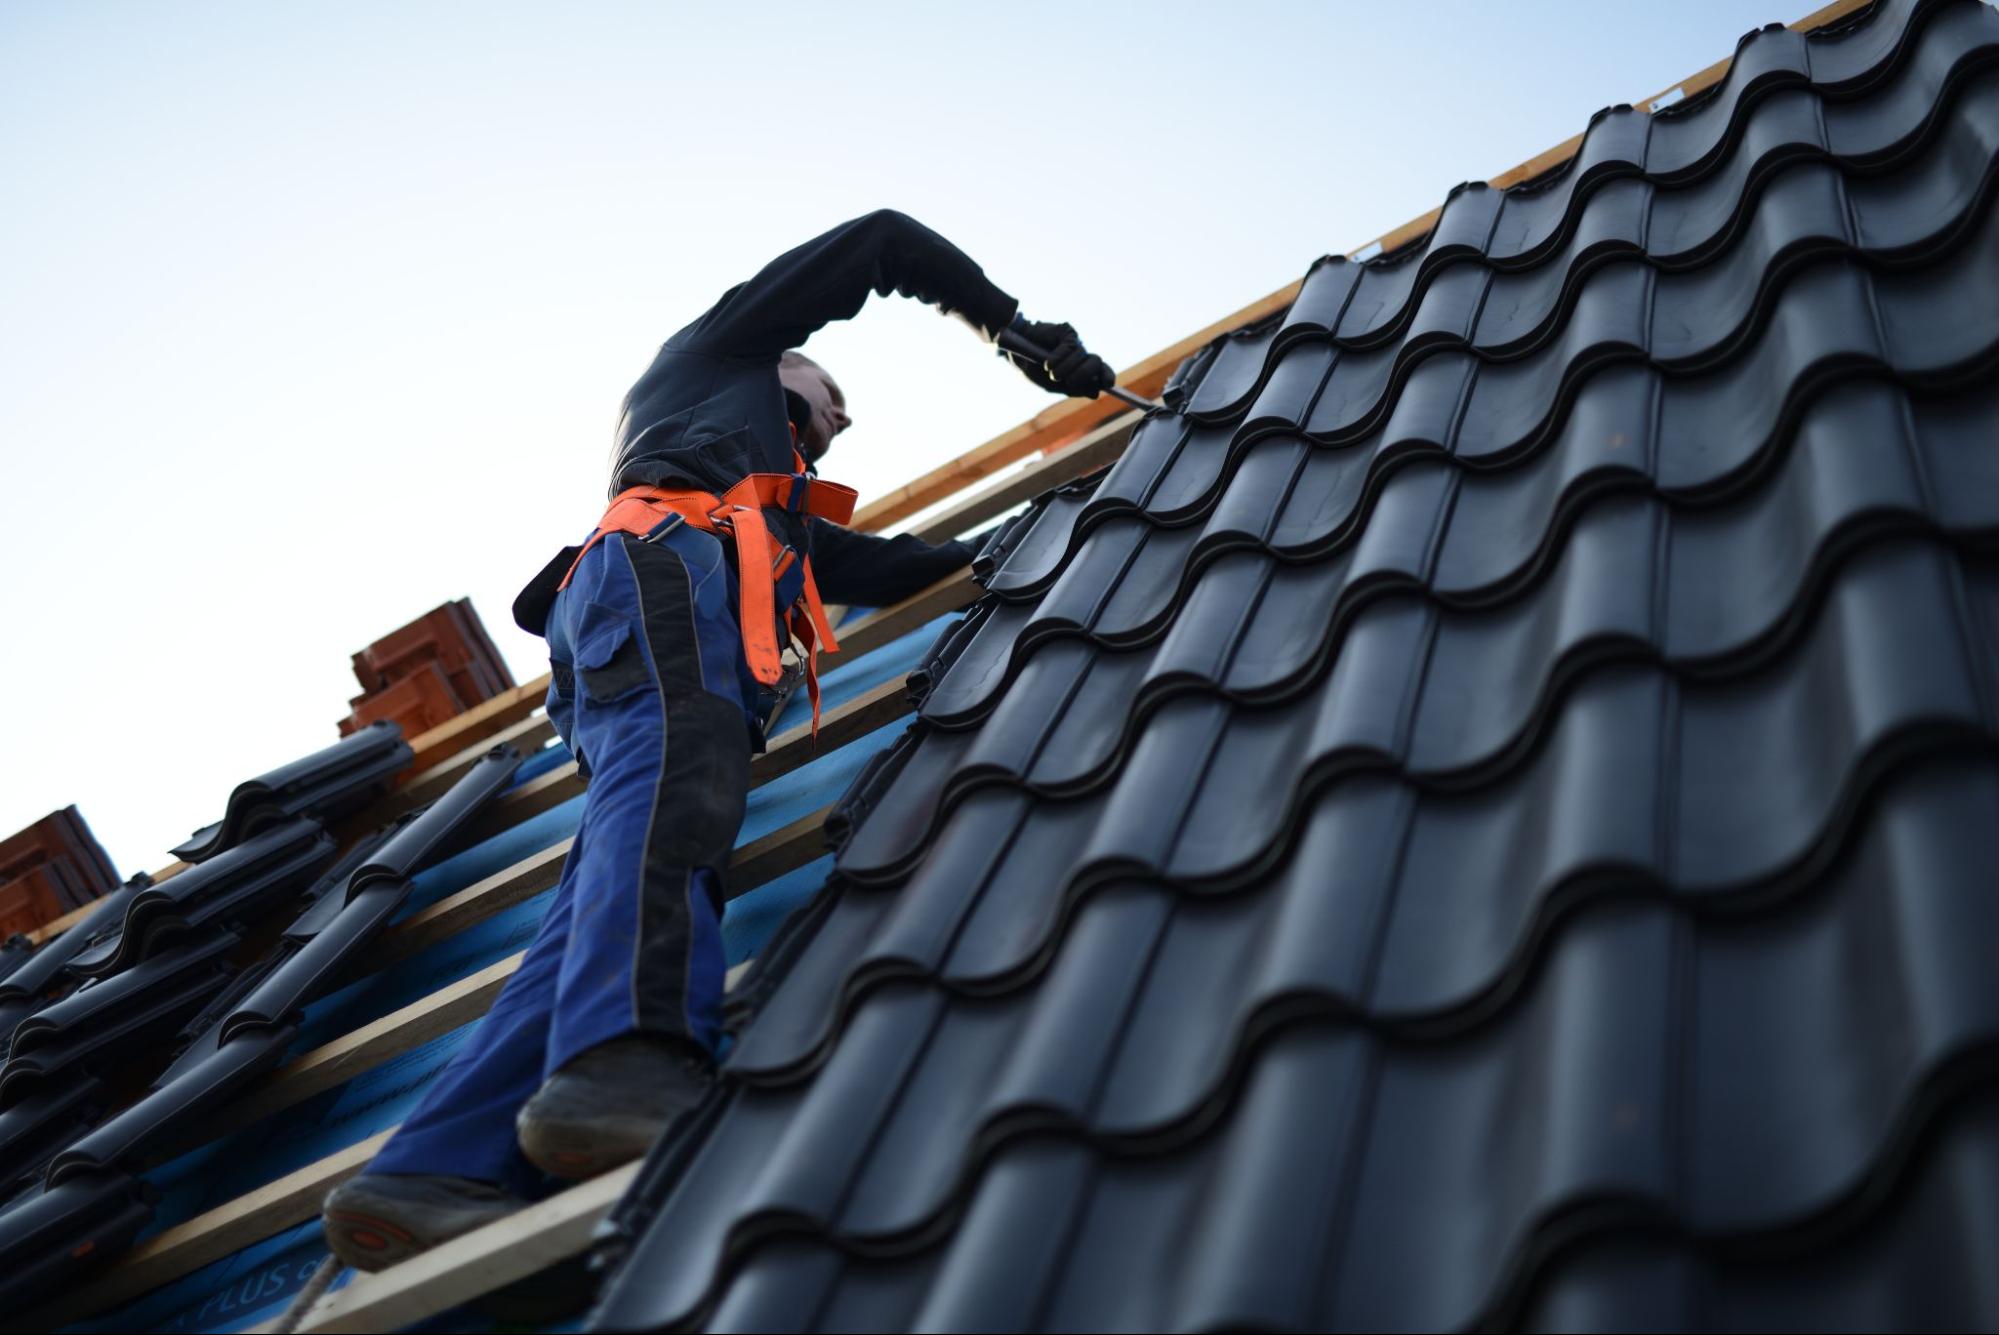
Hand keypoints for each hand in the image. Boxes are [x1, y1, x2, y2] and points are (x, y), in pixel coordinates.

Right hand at [1000, 318, 1115, 397]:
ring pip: (1082, 356)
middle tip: (1068, 382)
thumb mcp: (1052, 386)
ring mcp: (1074, 343)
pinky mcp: (1066, 332)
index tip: (1108, 384)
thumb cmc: (1033, 369)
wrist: (1014, 353)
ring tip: (1051, 372)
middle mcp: (1080, 355)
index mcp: (1080, 370)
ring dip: (1066, 369)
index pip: (1101, 371)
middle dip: (1084, 375)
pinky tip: (1047, 363)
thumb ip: (1073, 389)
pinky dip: (1059, 358)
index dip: (1107, 376)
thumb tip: (1096, 393)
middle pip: (1096, 362)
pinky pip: (1070, 346)